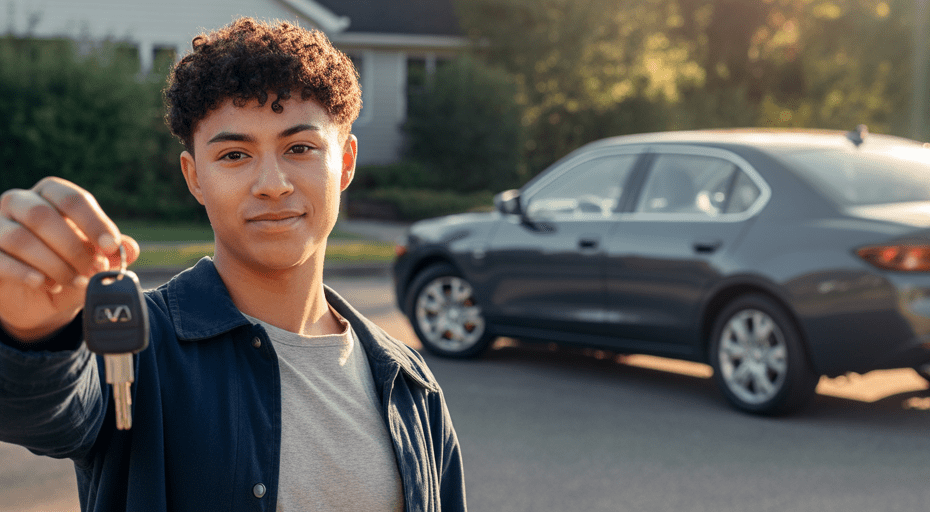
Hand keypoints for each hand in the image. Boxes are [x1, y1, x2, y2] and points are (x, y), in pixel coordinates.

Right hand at [0, 177, 139, 341]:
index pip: (72, 199)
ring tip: (73, 281)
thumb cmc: (70, 267)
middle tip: (93, 270)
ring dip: (53, 263)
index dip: (94, 222)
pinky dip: (26, 273)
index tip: (112, 246)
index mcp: (50, 194)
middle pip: (43, 215)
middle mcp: (19, 202)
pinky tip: (46, 284)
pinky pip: (0, 258)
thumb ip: (113, 252)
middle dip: (73, 247)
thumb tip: (130, 248)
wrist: (39, 298)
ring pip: (20, 238)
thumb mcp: (95, 259)